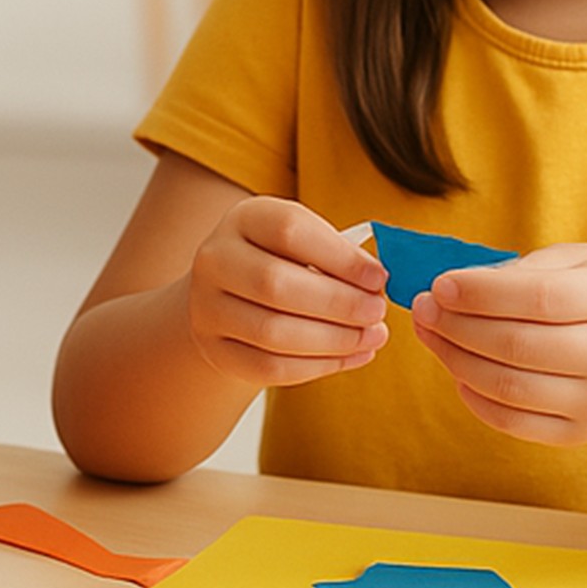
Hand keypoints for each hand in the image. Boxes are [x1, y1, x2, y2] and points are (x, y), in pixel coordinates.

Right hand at [185, 197, 387, 389]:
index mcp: (244, 219)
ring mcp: (207, 307)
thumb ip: (337, 253)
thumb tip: (375, 282)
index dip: (340, 257)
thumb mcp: (304, 240)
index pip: (288, 231)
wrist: (229, 293)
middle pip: (275, 284)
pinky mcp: (215, 349)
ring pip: (272, 333)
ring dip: (333, 340)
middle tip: (377, 312)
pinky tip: (350, 357)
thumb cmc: (282, 260)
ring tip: (371, 337)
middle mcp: (215, 259)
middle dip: (338, 303)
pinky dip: (317, 366)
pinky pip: (268, 367)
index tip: (379, 278)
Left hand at [409, 243, 586, 444]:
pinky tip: (458, 370)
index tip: (440, 285)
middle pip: (517, 347)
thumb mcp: (585, 261)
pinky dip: (474, 397)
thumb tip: (456, 287)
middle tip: (422, 307)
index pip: (540, 299)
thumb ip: (526, 271)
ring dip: (455, 360)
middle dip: (456, 326)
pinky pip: (514, 422)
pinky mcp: (585, 433)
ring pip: (509, 388)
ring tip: (430, 333)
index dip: (482, 293)